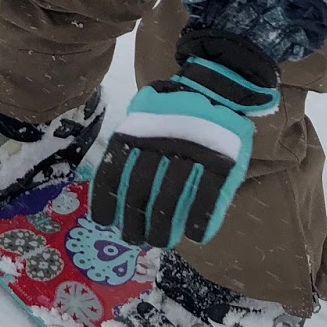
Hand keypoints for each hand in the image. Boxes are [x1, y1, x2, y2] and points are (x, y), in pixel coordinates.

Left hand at [90, 38, 279, 247]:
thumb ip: (130, 144)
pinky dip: (200, 222)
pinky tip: (196, 235)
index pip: (113, 175)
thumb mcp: (143, 115)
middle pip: (140, 195)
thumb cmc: (174, 107)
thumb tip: (113, 186)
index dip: (107, 203)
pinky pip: (207, 200)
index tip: (106, 223)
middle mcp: (159, 145)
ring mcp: (191, 154)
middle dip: (135, 224)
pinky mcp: (220, 162)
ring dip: (164, 229)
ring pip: (170, 202)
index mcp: (136, 133)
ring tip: (161, 241)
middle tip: (136, 239)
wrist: (217, 84)